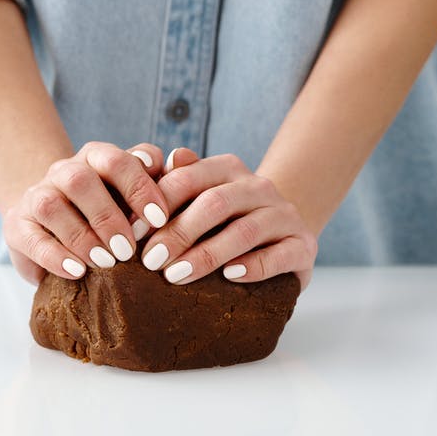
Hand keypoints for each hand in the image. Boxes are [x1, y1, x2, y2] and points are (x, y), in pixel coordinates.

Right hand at [3, 142, 169, 283]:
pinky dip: (55, 256)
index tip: (160, 217)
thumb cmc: (107, 210)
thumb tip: (183, 160)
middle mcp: (64, 171)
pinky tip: (77, 271)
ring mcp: (37, 195)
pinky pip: (31, 238)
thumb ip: (158, 178)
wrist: (54, 224)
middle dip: (108, 215)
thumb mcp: (132, 197)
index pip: (118, 160)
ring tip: (106, 262)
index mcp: (96, 157)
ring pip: (52, 205)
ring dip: (81, 235)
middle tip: (129, 248)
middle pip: (81, 179)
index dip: (139, 186)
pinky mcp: (17, 225)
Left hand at [141, 150, 316, 288]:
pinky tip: (230, 277)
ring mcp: (284, 215)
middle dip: (178, 233)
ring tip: (176, 276)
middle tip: (151, 262)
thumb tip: (168, 158)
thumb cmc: (227, 220)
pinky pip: (280, 256)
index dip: (158, 204)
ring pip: (245, 230)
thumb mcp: (201, 197)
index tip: (133, 232)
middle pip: (215, 203)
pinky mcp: (303, 246)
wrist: (282, 235)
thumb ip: (179, 180)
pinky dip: (253, 267)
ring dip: (208, 255)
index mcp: (229, 168)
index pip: (189, 177)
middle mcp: (259, 187)